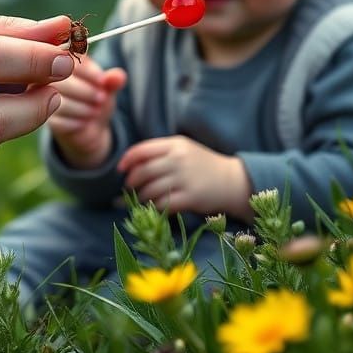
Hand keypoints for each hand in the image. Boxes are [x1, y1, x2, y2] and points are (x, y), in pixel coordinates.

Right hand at [47, 56, 126, 168]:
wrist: (92, 127)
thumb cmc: (98, 98)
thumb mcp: (108, 87)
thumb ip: (112, 80)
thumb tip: (119, 76)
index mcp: (64, 61)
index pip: (69, 58)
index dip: (88, 71)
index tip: (102, 81)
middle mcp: (49, 77)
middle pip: (60, 79)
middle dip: (87, 91)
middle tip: (101, 98)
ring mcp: (45, 99)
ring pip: (61, 101)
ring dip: (84, 108)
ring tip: (94, 111)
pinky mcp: (49, 121)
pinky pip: (61, 121)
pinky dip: (78, 123)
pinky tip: (84, 122)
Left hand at [117, 136, 251, 218]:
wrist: (231, 180)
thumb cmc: (202, 164)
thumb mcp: (183, 149)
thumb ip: (159, 152)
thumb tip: (130, 164)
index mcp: (175, 144)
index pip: (141, 150)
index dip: (127, 160)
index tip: (121, 169)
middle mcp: (178, 160)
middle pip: (143, 171)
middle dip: (131, 182)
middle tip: (129, 187)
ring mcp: (185, 179)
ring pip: (150, 190)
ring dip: (141, 197)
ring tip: (141, 198)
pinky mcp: (191, 198)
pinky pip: (163, 204)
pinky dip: (155, 207)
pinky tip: (155, 207)